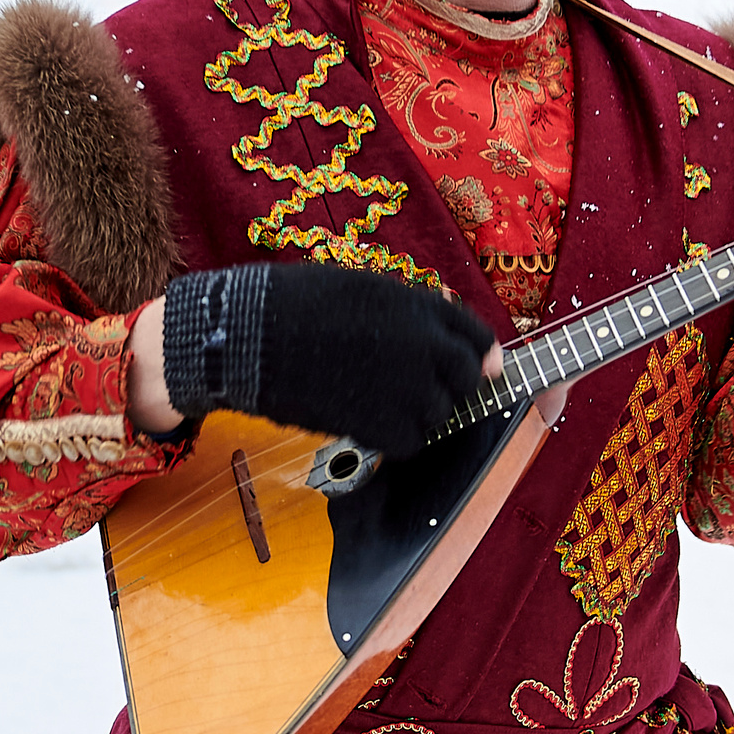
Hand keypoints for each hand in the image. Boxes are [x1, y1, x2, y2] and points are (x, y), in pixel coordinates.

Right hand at [157, 262, 496, 458]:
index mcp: (420, 307)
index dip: (480, 355)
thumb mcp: (364, 291)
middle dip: (450, 385)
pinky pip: (411, 441)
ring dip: (418, 412)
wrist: (252, 336)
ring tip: (378, 399)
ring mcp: (408, 388)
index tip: (479, 367)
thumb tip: (447, 326)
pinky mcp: (385, 424)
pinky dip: (395, 437)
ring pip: (440, 414)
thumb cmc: (297, 305)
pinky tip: (366, 420)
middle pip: (466, 379)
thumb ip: (412, 312)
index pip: (476, 336)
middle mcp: (426, 347)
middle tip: (415, 388)